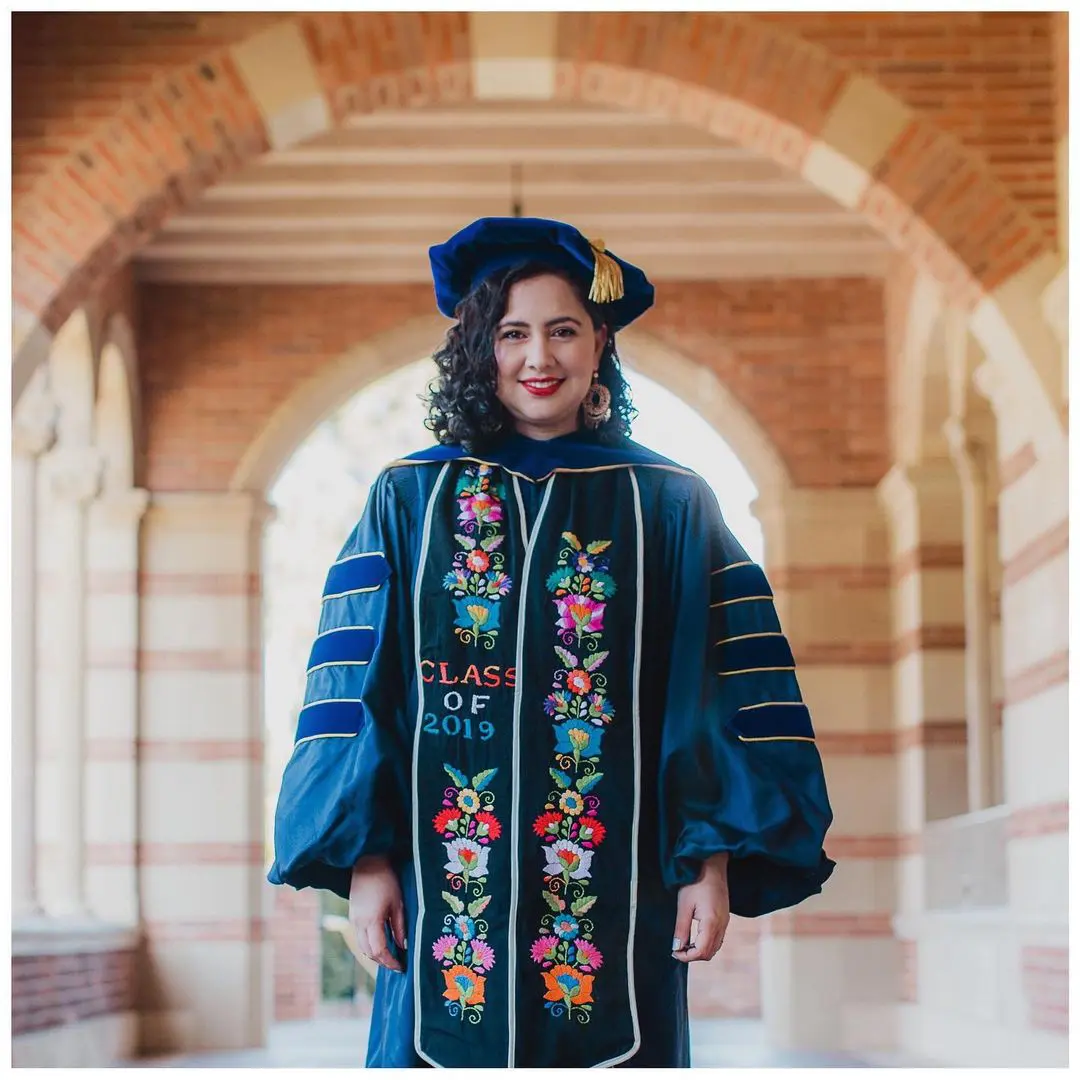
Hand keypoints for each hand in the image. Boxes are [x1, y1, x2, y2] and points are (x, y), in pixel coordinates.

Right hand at [349, 855, 406, 973]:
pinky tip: (380, 941)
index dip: (390, 962)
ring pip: (362, 946)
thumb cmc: (387, 880)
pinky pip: (359, 936)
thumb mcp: (398, 904)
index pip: (379, 951)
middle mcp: (359, 923)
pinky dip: (369, 944)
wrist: (368, 862)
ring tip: (390, 955)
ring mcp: (353, 919)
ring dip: (375, 954)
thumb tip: (403, 946)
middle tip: (397, 964)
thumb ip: (399, 927)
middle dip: (382, 961)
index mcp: (371, 921)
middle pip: (368, 952)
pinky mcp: (353, 914)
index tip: (401, 967)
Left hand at [672, 853, 729, 962]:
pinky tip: (695, 937)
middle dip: (693, 955)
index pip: (701, 951)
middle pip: (709, 953)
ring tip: (684, 943)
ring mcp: (725, 922)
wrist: (712, 866)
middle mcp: (721, 925)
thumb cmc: (696, 882)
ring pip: (715, 947)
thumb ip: (681, 929)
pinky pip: (718, 939)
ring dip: (700, 950)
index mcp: (711, 923)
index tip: (674, 952)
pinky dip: (706, 943)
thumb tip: (676, 947)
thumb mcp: (684, 905)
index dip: (686, 956)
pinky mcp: (725, 918)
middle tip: (677, 949)